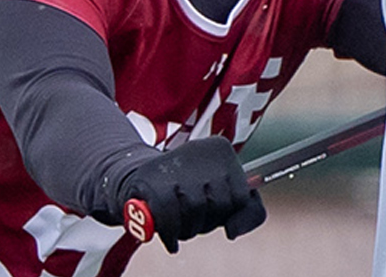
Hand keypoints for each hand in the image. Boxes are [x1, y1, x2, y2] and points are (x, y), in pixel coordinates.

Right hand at [118, 135, 266, 251]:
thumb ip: (246, 210)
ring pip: (197, 211)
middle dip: (206, 221)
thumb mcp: (221, 193)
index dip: (225, 212)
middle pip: (220, 205)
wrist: (139, 178)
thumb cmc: (186, 188)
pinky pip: (171, 218)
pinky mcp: (156, 182)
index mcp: (221, 150)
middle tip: (191, 214)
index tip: (210, 205)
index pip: (241, 196)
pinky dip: (170, 232)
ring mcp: (178, 165)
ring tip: (179, 219)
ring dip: (187, 227)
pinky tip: (169, 235)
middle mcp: (202, 151)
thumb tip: (233, 232)